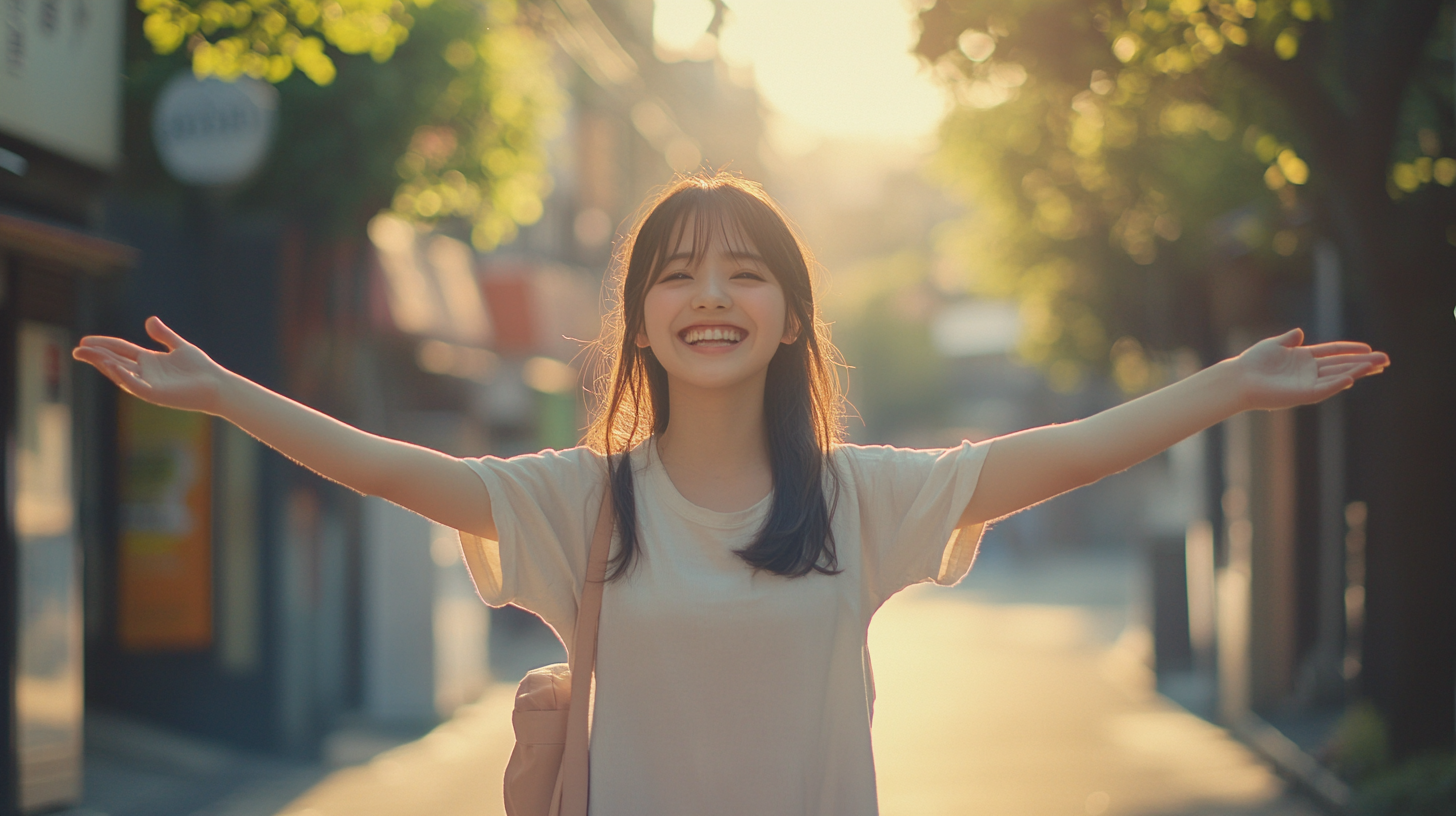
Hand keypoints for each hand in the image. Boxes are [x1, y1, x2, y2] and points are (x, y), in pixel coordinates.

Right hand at [72, 317, 229, 413]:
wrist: (218, 386)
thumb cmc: (201, 369)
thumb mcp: (180, 347)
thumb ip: (164, 335)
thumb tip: (149, 320)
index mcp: (149, 361)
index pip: (121, 350)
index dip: (104, 345)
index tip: (85, 340)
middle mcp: (145, 373)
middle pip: (115, 361)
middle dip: (96, 356)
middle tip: (77, 349)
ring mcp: (149, 384)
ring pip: (120, 373)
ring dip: (104, 364)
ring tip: (87, 354)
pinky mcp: (156, 394)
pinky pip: (135, 385)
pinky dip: (123, 376)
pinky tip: (112, 365)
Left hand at [1234, 328, 1387, 410]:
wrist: (1240, 378)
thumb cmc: (1252, 362)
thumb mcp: (1273, 345)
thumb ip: (1288, 339)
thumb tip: (1300, 332)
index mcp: (1303, 358)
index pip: (1332, 352)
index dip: (1350, 350)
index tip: (1368, 348)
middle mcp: (1309, 371)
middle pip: (1342, 365)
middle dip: (1363, 362)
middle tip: (1385, 360)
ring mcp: (1308, 383)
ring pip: (1338, 376)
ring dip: (1358, 371)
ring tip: (1378, 365)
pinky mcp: (1303, 394)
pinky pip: (1325, 388)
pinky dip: (1338, 383)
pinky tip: (1352, 378)